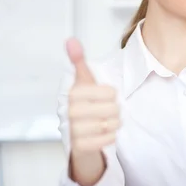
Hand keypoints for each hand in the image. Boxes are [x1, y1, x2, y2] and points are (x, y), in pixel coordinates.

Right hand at [66, 38, 120, 184]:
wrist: (80, 135)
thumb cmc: (86, 104)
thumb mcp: (85, 81)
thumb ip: (79, 61)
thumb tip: (70, 40)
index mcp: (75, 93)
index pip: (110, 92)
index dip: (112, 95)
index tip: (103, 97)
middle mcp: (72, 111)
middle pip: (113, 109)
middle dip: (115, 111)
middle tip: (105, 112)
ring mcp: (75, 130)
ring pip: (112, 124)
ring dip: (114, 124)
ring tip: (105, 122)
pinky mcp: (81, 146)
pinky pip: (108, 140)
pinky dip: (110, 137)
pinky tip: (103, 134)